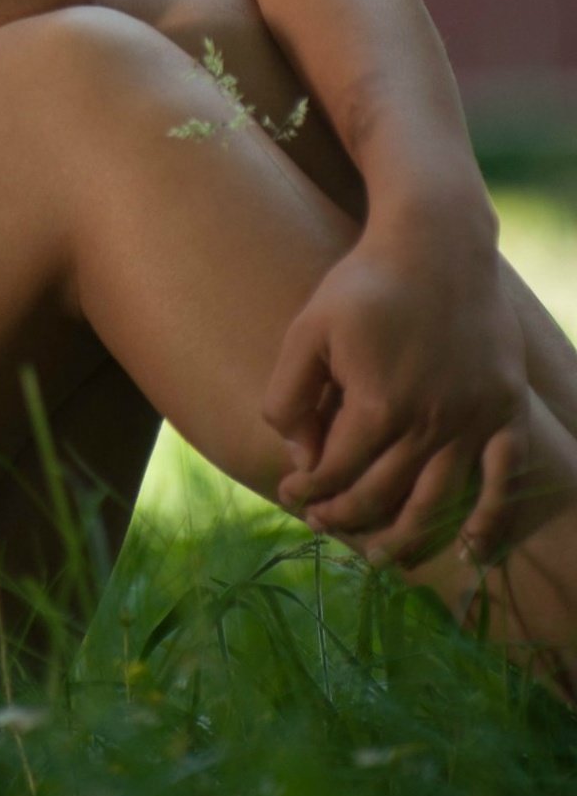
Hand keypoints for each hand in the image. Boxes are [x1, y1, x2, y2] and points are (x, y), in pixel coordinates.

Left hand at [263, 223, 529, 567]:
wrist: (438, 241)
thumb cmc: (365, 281)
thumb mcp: (308, 328)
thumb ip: (290, 394)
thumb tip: (298, 454)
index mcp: (378, 404)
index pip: (338, 473)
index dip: (310, 491)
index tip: (292, 495)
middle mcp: (431, 422)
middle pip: (384, 496)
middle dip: (346, 517)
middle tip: (324, 523)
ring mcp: (474, 418)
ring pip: (439, 502)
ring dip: (406, 537)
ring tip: (380, 555)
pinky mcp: (505, 408)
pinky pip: (505, 479)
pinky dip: (490, 520)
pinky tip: (472, 549)